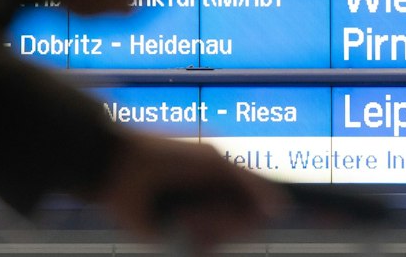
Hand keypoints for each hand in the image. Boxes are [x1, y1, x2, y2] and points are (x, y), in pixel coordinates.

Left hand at [95, 132, 283, 249]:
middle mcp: (213, 203)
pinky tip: (183, 221)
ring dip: (212, 225)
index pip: (256, 203)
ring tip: (189, 210)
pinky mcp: (179, 240)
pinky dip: (197, 236)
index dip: (261, 209)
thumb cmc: (169, 159)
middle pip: (244, 224)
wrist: (125, 170)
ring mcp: (198, 222)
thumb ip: (251, 183)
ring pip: (226, 239)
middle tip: (208, 203)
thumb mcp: (214, 162)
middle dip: (230, 216)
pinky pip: (204, 249)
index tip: (265, 210)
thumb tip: (280, 207)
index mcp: (222, 181)